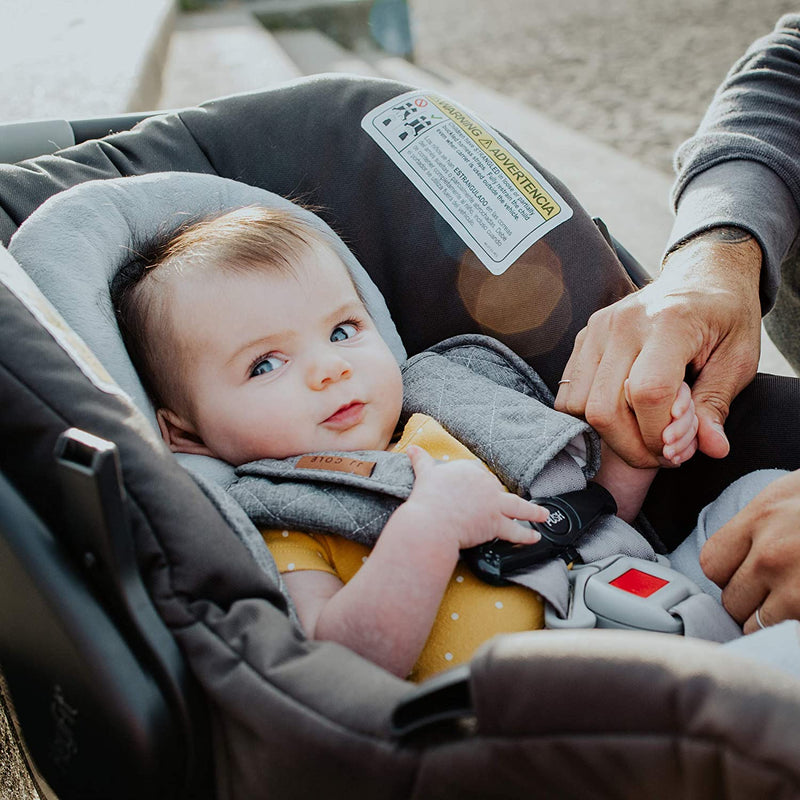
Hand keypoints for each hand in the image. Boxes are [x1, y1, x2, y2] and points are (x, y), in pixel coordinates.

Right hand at [406, 445, 547, 549]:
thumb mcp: (424, 475)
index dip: (480, 488)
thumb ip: (421, 460)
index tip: (477, 494)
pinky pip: (516, 530)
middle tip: (502, 507)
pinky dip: (527, 535)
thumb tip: (412, 449)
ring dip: (534, 511)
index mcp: (470, 470)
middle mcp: (485, 484)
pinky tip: (536, 536)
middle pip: (498, 491)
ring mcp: (493, 504)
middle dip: (500, 500)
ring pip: (519, 507)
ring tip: (544, 515)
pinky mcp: (496, 523)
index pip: (481, 477)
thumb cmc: (426, 500)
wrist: (431, 522)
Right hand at [555, 228, 761, 466]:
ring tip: (640, 434)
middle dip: (631, 446)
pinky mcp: (584, 337)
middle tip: (660, 454)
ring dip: (608, 435)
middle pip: (604, 408)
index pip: (646, 394)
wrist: (701, 274)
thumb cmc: (725, 316)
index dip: (659, 433)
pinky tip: (623, 415)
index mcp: (669, 323)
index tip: (678, 448)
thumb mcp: (739, 359)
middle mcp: (624, 323)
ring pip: (578, 405)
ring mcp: (597, 329)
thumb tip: (711, 449)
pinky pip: (569, 392)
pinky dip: (590, 416)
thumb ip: (717, 405)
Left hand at [700, 469, 799, 631]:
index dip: (728, 575)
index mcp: (762, 518)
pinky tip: (797, 613)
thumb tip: (736, 554)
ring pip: (757, 625)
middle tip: (775, 593)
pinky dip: (790, 629)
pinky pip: (786, 632)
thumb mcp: (792, 494)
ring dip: (771, 620)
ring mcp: (798, 588)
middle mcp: (774, 554)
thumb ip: (759, 523)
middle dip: (750, 601)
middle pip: (732, 600)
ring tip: (792, 601)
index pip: (713, 564)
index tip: (745, 574)